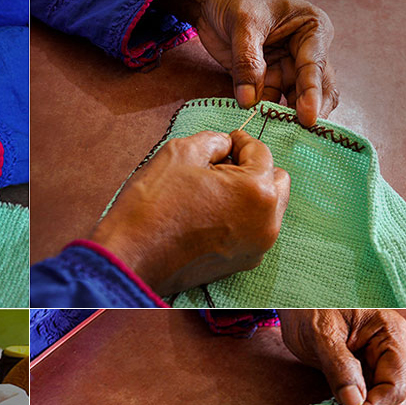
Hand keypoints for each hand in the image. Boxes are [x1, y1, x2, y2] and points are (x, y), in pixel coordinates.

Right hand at [90, 130, 289, 295]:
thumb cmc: (153, 205)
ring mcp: (255, 247)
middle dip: (254, 168)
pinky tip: (211, 213)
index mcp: (257, 191)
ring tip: (215, 190)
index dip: (240, 141)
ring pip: (268, 209)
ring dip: (250, 194)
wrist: (129, 256)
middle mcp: (266, 223)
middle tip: (223, 165)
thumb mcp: (181, 153)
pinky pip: (253, 231)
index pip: (261, 152)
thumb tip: (226, 145)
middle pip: (276, 181)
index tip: (227, 141)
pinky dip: (241, 218)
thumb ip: (214, 141)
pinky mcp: (240, 264)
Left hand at [159, 0, 337, 125]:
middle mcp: (306, 52)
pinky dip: (266, 118)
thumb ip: (248, 62)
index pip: (315, 67)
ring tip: (278, 138)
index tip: (307, 118)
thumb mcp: (244, 24)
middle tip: (298, 136)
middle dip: (307, 112)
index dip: (312, 94)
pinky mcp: (267, 80)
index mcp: (312, 30)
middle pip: (315, 89)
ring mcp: (287, 68)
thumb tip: (250, 101)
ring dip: (286, 119)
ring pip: (293, 101)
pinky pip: (270, 103)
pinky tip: (261, 132)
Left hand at [278, 309, 405, 404]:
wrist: (301, 300)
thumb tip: (354, 403)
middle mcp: (398, 352)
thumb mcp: (320, 333)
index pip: (397, 385)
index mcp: (391, 335)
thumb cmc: (310, 307)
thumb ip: (338, 366)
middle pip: (403, 402)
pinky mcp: (377, 375)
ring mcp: (390, 365)